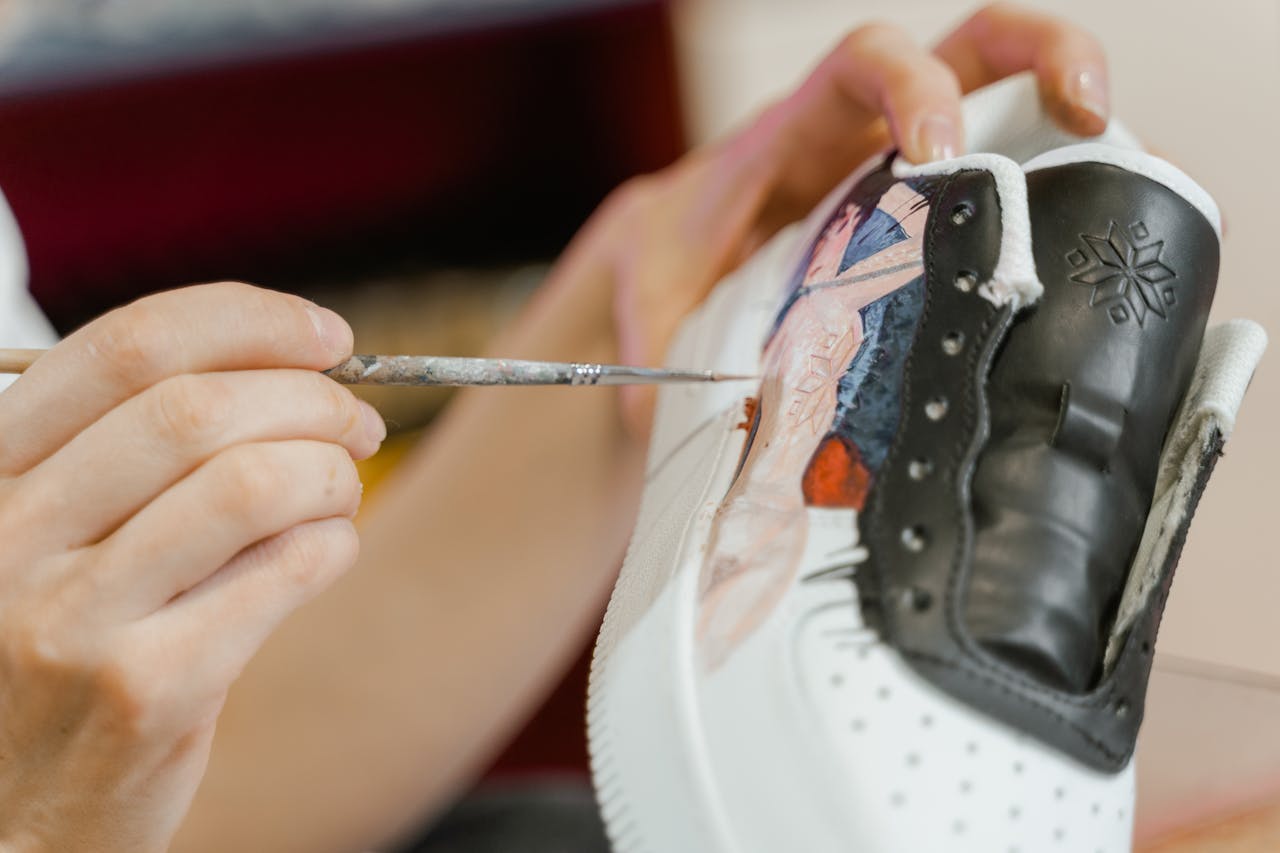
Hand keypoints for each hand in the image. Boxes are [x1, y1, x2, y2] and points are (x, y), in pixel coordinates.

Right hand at [0, 284, 383, 851]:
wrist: (14, 816)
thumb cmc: (55, 650)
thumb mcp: (49, 534)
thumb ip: (131, 450)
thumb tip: (288, 367)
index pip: (130, 345)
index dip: (251, 322)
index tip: (328, 336)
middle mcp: (9, 536)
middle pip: (201, 409)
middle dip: (314, 400)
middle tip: (358, 423)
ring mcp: (71, 618)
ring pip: (252, 484)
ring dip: (331, 472)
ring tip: (343, 488)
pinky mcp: (145, 689)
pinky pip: (283, 573)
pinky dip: (331, 544)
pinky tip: (326, 552)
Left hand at [540, 2, 1109, 438]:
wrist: (669, 248)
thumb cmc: (670, 260)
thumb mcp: (652, 304)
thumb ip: (660, 360)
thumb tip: (672, 436)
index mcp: (793, 135)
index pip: (861, 68)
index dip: (912, 90)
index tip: (941, 152)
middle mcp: (862, 132)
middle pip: (967, 46)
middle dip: (1038, 58)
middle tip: (1088, 114)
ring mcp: (905, 160)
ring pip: (1008, 94)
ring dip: (1077, 111)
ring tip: (1136, 168)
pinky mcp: (932, 202)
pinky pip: (1011, 169)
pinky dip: (1060, 186)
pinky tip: (1091, 238)